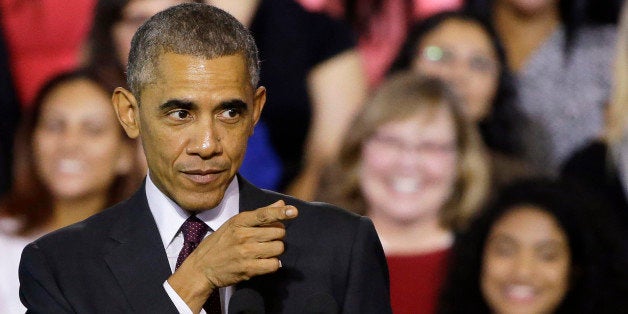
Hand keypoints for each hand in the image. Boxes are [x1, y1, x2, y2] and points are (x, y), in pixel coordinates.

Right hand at [168, 200, 297, 310]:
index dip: (281, 213)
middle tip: (268, 239)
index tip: (293, 211)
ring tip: (265, 251)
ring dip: (276, 250)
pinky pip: (273, 265)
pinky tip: (265, 262)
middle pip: (278, 232)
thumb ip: (259, 215)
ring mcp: (245, 253)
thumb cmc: (220, 243)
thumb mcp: (235, 224)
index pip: (264, 214)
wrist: (201, 267)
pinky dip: (273, 264)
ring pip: (278, 248)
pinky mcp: (248, 269)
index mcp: (239, 221)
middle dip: (278, 235)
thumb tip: (281, 204)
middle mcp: (243, 235)